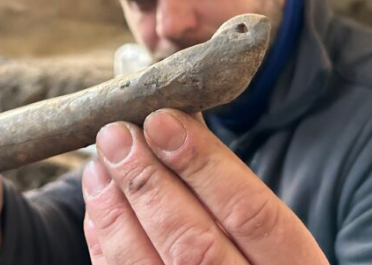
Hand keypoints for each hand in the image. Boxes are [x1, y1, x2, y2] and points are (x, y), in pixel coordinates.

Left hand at [82, 109, 329, 263]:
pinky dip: (107, 243)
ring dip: (116, 210)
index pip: (253, 214)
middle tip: (117, 135)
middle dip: (148, 182)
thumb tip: (175, 120)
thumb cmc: (256, 258)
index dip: (205, 164)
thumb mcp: (271, 230)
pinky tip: (100, 204)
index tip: (162, 121)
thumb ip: (231, 185)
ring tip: (101, 164)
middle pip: (194, 245)